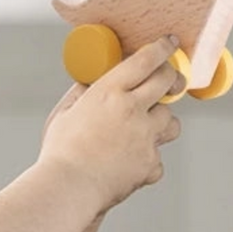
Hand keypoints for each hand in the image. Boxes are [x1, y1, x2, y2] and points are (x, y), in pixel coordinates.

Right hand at [38, 36, 182, 214]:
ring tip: (144, 130)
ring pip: (171, 120)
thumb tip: (92, 81)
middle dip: (171, 77)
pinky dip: (147, 159)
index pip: (145, 60)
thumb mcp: (64, 114)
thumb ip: (82, 94)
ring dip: (162, 122)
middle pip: (167, 82)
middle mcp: (132, 110)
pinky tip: (129, 163)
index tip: (170, 43)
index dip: (162, 48)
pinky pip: (158, 157)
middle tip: (170, 80)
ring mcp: (145, 137)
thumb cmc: (60, 153)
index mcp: (109, 92)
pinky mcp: (150, 163)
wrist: (69, 188)